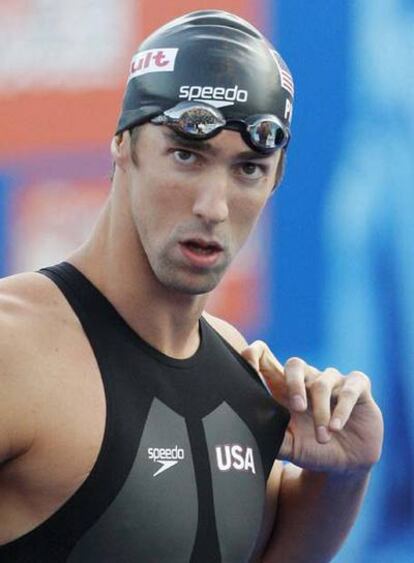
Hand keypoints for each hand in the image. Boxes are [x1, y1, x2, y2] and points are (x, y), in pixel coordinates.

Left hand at [241, 341, 383, 474]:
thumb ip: (272, 438)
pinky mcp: (358, 387)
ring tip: (323, 437)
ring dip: (321, 412)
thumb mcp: (290, 447)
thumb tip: (249, 435)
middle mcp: (308, 379)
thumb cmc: (311, 449)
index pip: (266, 359)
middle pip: (294, 364)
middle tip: (296, 408)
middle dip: (294, 383)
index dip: (255, 355)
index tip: (248, 362)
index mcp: (285, 388)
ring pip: (322, 383)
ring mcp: (333, 381)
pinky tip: (336, 427)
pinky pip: (349, 388)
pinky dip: (342, 409)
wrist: (345, 465)